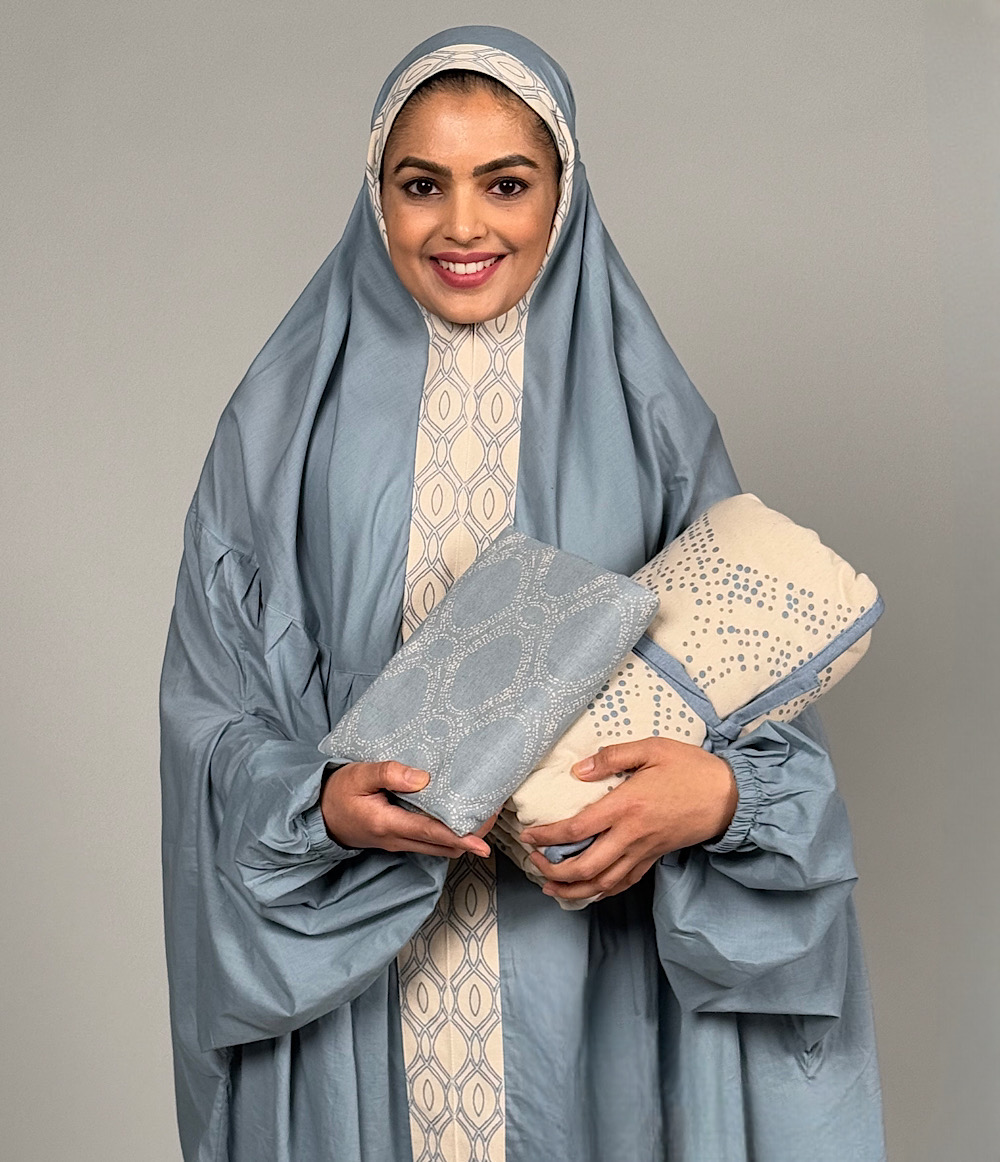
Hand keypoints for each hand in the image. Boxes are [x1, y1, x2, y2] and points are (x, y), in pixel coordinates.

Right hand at [320, 760, 495, 857]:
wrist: (317, 815)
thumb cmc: (337, 792)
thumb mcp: (358, 775)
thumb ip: (388, 774)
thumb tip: (423, 778)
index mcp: (388, 824)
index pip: (431, 834)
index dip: (460, 838)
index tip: (483, 844)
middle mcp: (397, 839)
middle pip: (443, 845)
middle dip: (470, 836)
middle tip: (493, 814)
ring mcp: (398, 843)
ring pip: (438, 847)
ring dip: (461, 837)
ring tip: (482, 813)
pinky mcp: (399, 839)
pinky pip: (429, 842)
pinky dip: (447, 834)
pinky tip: (457, 816)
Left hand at [517, 738, 737, 901]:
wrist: (729, 796)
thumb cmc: (690, 768)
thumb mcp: (652, 748)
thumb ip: (612, 757)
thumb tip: (578, 770)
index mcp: (626, 806)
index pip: (576, 829)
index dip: (547, 837)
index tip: (528, 836)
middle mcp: (631, 835)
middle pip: (585, 866)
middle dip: (554, 871)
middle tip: (534, 862)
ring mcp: (644, 851)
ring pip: (603, 883)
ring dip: (573, 889)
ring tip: (550, 886)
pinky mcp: (655, 858)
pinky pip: (624, 883)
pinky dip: (602, 891)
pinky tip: (587, 890)